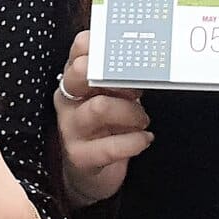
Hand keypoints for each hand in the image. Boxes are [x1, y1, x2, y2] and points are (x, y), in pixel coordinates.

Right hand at [52, 30, 150, 207]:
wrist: (93, 172)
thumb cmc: (106, 127)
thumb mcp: (112, 96)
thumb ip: (122, 77)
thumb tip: (151, 57)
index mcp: (74, 78)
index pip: (80, 47)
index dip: (105, 47)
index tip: (130, 53)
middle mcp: (67, 100)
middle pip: (81, 72)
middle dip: (117, 76)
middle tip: (138, 87)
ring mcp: (70, 128)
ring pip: (100, 108)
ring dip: (131, 112)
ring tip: (143, 120)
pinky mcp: (79, 156)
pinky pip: (110, 147)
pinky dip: (135, 142)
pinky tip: (145, 139)